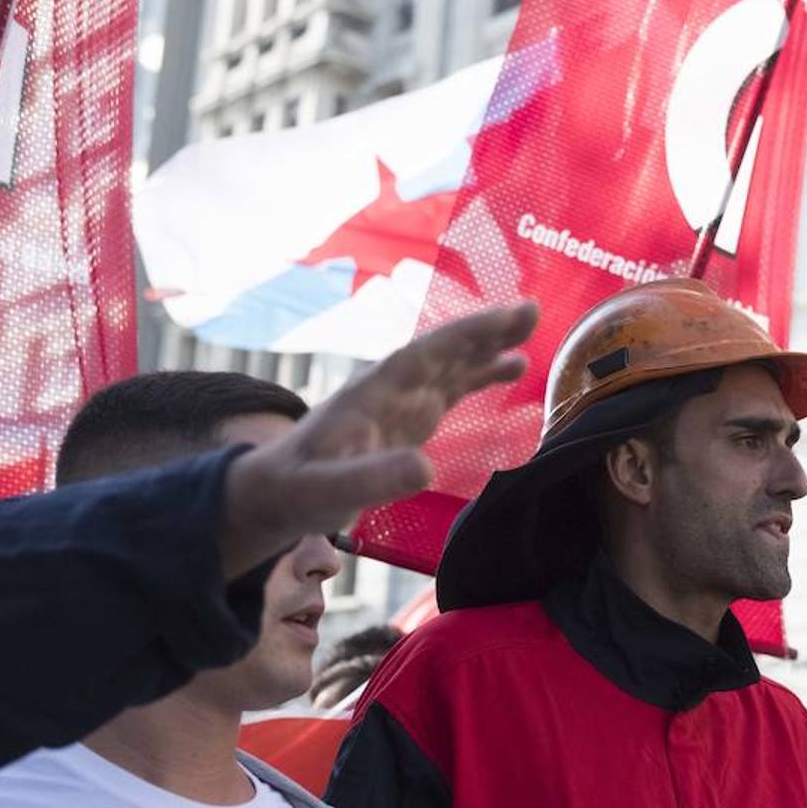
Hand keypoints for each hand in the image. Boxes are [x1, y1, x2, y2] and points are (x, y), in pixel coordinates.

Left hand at [218, 301, 538, 577]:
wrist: (274, 494)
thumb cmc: (297, 490)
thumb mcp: (329, 489)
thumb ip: (373, 477)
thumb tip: (426, 468)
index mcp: (372, 393)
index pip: (427, 353)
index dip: (468, 334)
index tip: (508, 317)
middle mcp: (391, 389)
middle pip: (444, 352)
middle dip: (485, 332)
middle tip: (533, 313)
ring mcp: (401, 403)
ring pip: (451, 366)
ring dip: (488, 349)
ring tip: (530, 337)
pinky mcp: (409, 421)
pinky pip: (451, 390)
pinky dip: (480, 376)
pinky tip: (510, 370)